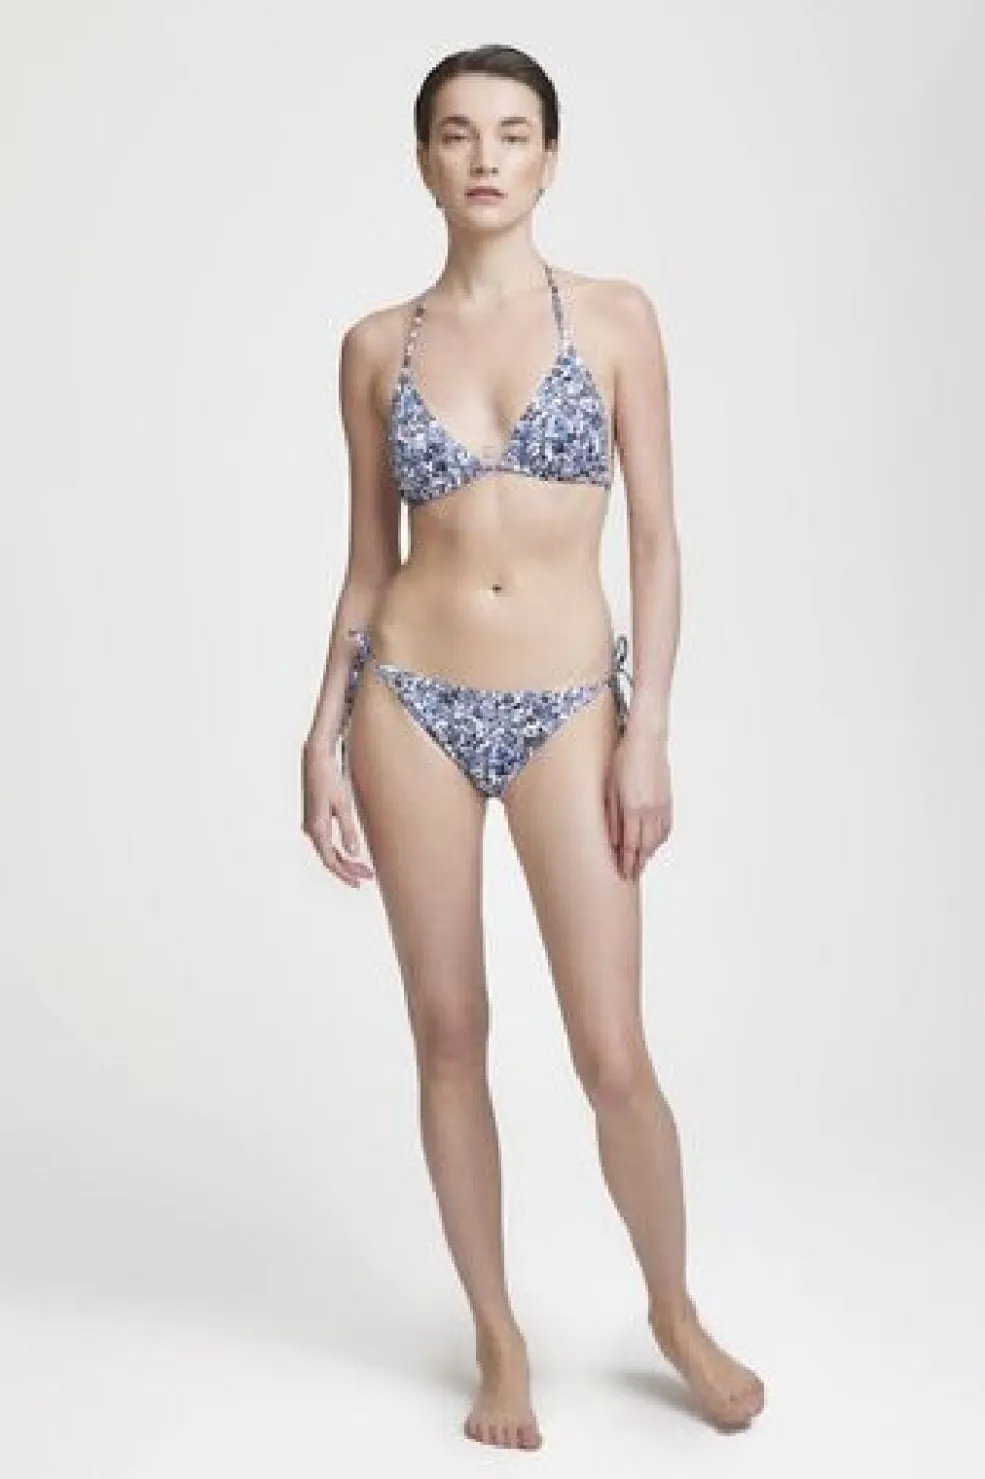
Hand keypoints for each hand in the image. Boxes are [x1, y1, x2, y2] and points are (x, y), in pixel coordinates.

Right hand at [301, 739, 374, 887]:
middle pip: (330, 858)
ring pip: (328, 850)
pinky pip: (327, 841)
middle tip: (368, 876)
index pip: (330, 861)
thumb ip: (348, 829)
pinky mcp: (315, 818)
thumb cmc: (329, 778)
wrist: (316, 757)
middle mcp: (311, 829)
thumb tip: (353, 853)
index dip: (345, 874)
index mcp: (316, 828)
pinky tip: (351, 850)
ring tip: (364, 867)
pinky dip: (339, 849)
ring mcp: (311, 824)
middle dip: (348, 869)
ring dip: (345, 860)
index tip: (359, 882)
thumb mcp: (343, 804)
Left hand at [604, 726, 672, 880]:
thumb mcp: (609, 788)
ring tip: (641, 862)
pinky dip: (659, 839)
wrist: (647, 741)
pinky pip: (666, 827)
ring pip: (657, 839)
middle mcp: (649, 811)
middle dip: (638, 863)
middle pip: (645, 846)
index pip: (630, 845)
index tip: (622, 874)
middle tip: (632, 875)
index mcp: (632, 808)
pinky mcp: (668, 800)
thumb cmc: (623, 760)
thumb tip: (613, 841)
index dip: (626, 862)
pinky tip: (654, 843)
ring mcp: (661, 806)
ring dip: (649, 853)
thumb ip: (612, 816)